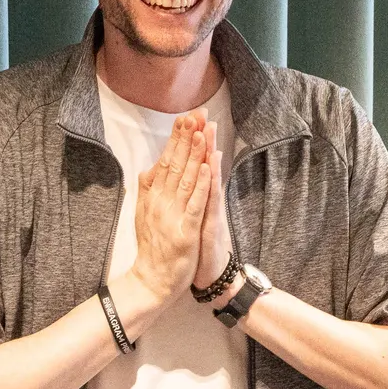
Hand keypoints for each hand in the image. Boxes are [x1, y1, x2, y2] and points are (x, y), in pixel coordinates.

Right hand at [127, 116, 209, 300]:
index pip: (166, 160)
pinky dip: (200, 185)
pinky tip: (206, 167)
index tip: (187, 116)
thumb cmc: (154, 246)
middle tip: (195, 113)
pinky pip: (194, 204)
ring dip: (194, 154)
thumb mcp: (145, 214)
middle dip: (186, 138)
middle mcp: (161, 201)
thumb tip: (148, 168)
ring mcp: (173, 215)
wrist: (152, 280)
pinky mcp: (185, 231)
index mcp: (154, 196)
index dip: (177, 138)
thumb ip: (148, 190)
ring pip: (185, 179)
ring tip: (201, 132)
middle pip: (175, 164)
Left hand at [191, 118, 235, 293]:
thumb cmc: (194, 247)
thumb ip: (182, 195)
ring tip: (208, 128)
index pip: (192, 163)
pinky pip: (210, 200)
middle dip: (201, 137)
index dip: (190, 140)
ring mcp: (209, 210)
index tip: (188, 116)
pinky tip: (211, 165)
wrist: (207, 276)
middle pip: (203, 164)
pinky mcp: (210, 224)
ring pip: (209, 177)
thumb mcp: (186, 217)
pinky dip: (210, 182)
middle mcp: (205, 199)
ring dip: (208, 152)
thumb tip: (176, 175)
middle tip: (201, 112)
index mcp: (195, 197)